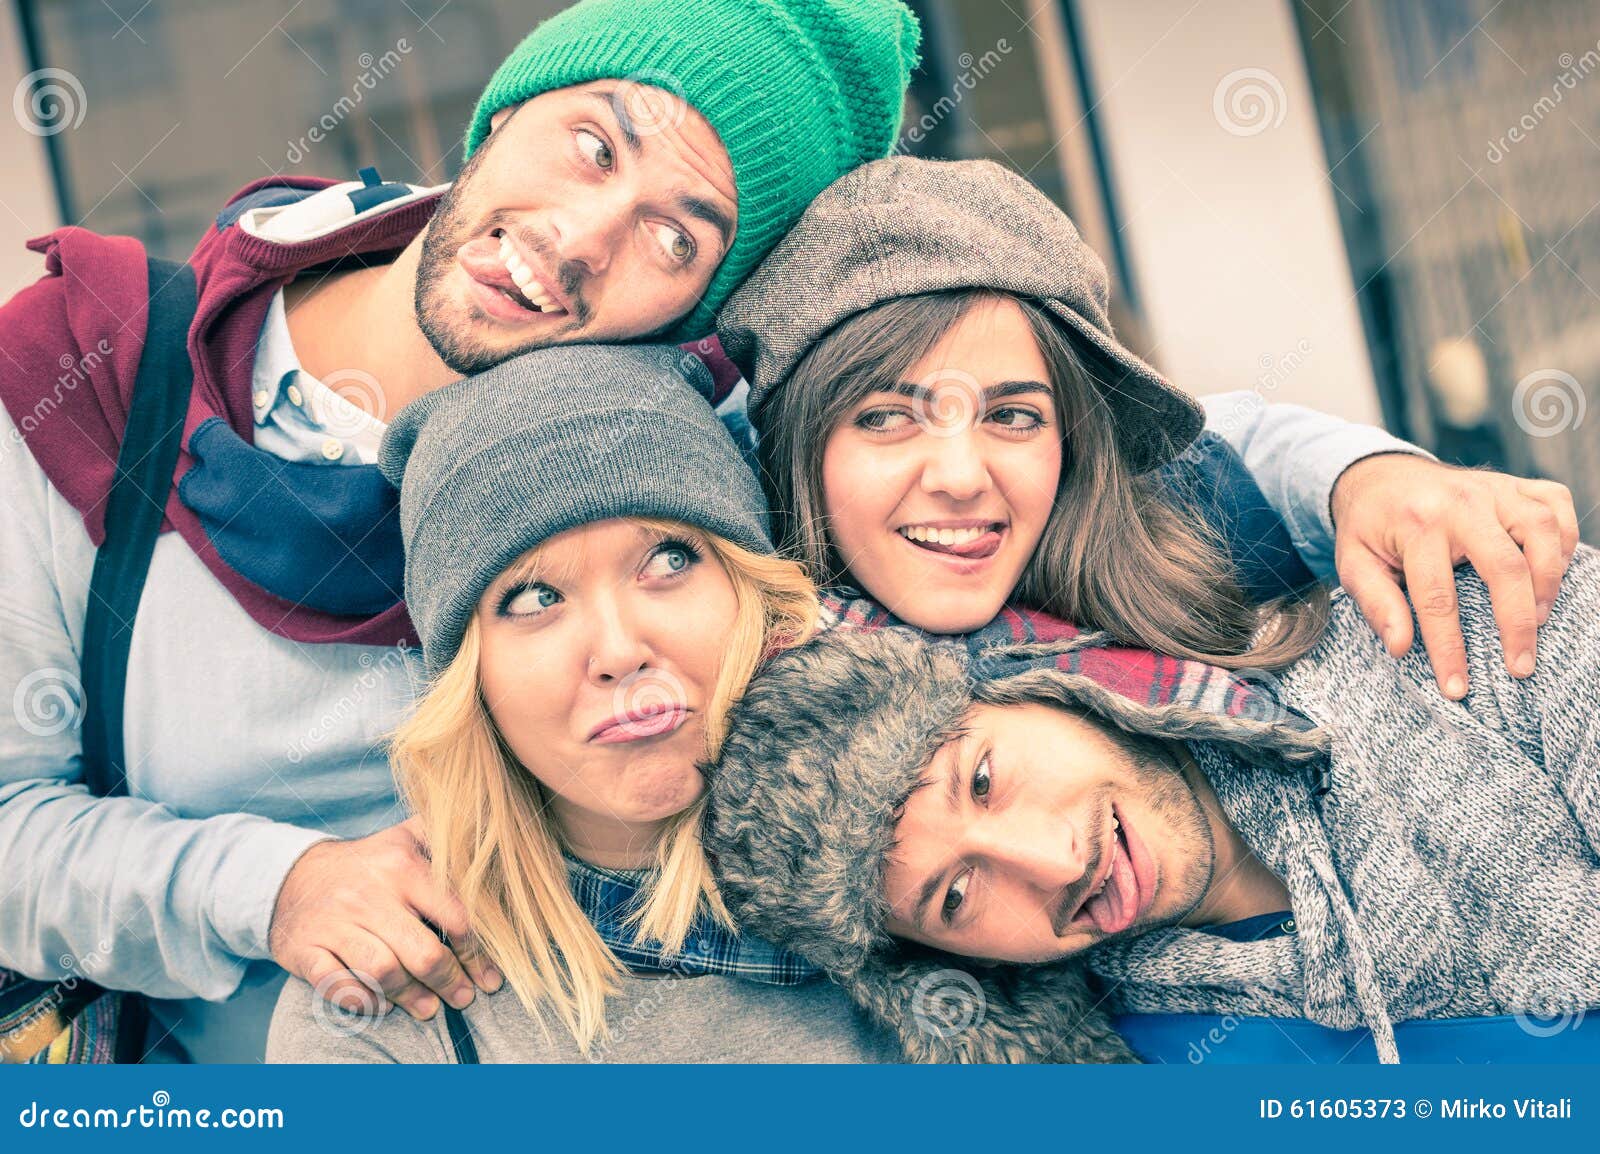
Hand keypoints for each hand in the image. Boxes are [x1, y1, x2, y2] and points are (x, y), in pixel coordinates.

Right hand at [269, 817, 501, 1020]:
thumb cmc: (367, 864)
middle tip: (464, 998)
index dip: (477, 953)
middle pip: (422, 952)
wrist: (292, 875)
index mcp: (401, 865)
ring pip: (383, 972)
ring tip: (430, 1009)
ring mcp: (334, 923)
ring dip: (412, 997)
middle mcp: (368, 893)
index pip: (454, 916)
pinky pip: (337, 985)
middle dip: (450, 982)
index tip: (489, 977)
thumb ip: (447, 840)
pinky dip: (363, 1001)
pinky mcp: (304, 949)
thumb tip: (495, 844)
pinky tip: (383, 1005)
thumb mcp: (405, 838)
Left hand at [1330, 453, 1577, 698]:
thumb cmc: (1368, 527)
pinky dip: (1566, 538)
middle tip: (1520, 666)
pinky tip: (1554, 571)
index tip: (1456, 687)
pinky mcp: (1513, 483)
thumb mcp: (1353, 564)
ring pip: (1542, 532)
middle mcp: (1460, 503)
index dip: (1449, 648)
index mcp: (1416, 526)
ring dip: (1548, 581)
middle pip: (1505, 567)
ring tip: (1538, 621)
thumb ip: (1376, 603)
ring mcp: (1492, 488)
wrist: (1378, 476)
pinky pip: (1556, 503)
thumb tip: (1400, 647)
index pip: (1438, 597)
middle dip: (1517, 624)